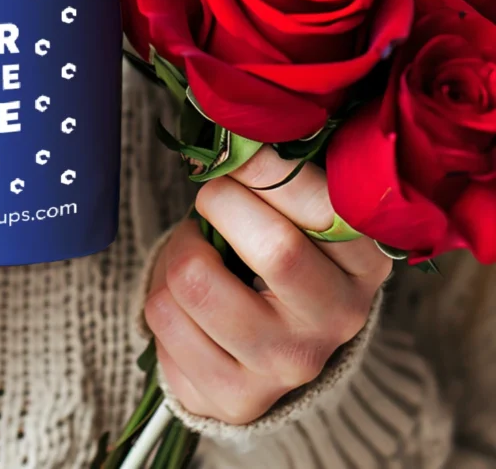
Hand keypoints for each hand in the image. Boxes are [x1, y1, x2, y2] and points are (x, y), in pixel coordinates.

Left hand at [144, 148, 391, 424]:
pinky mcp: (233, 395)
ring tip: (196, 251)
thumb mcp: (300, 219)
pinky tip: (185, 298)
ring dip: (179, 249)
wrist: (264, 355)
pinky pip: (162, 317)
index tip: (236, 154)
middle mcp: (338, 320)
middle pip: (273, 247)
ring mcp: (286, 365)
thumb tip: (234, 129)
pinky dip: (159, 290)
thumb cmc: (277, 261)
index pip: (324, 207)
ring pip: (196, 279)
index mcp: (365, 264)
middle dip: (221, 202)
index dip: (265, 168)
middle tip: (212, 196)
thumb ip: (281, 178)